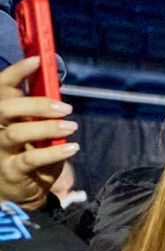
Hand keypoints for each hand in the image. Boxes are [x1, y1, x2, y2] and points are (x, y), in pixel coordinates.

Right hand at [0, 56, 77, 210]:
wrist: (20, 190)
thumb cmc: (29, 152)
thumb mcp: (34, 129)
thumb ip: (39, 111)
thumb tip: (56, 87)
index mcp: (0, 114)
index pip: (1, 88)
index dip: (16, 72)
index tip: (37, 60)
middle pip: (5, 108)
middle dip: (36, 104)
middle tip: (65, 108)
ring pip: (16, 133)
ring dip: (47, 128)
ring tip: (72, 128)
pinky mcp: (11, 170)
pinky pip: (31, 159)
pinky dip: (54, 152)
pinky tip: (72, 148)